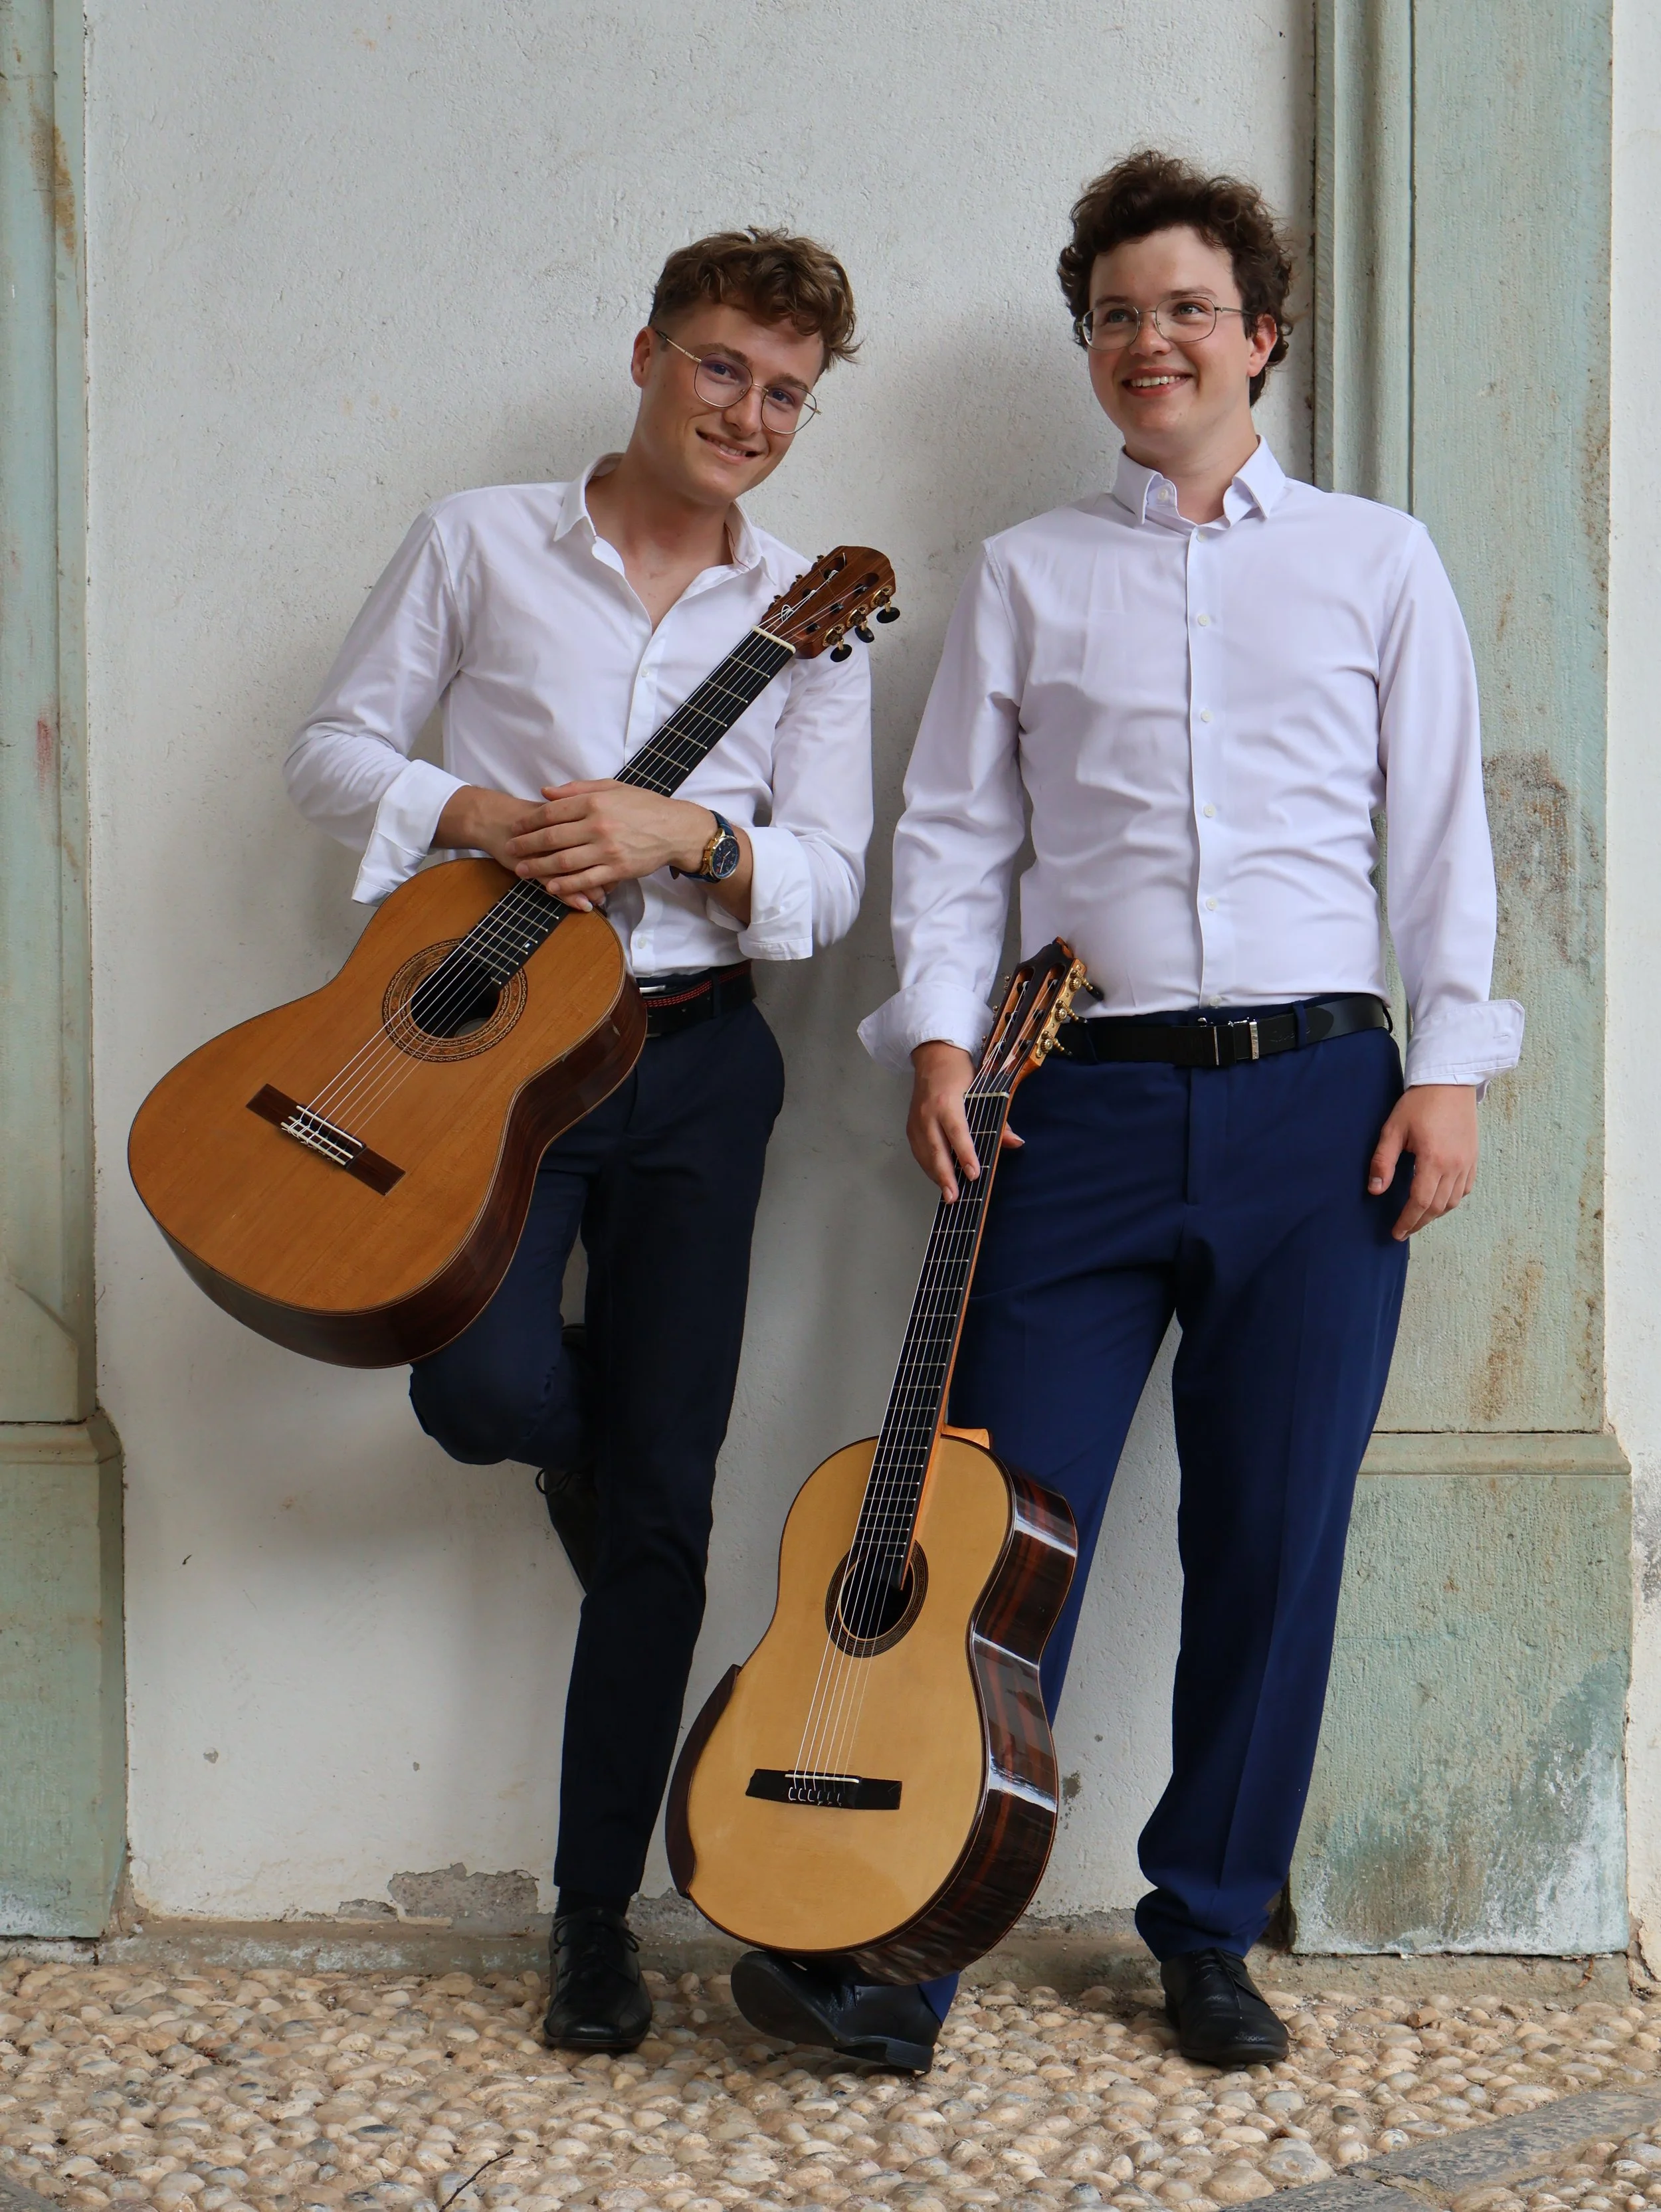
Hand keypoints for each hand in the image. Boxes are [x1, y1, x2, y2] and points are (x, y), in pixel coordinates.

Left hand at [508, 781, 715, 904]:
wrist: (675, 829)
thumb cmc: (644, 806)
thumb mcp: (612, 787)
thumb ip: (577, 789)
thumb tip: (545, 792)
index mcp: (595, 802)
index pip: (552, 812)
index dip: (529, 821)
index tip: (516, 827)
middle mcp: (599, 826)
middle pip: (552, 837)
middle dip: (527, 845)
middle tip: (510, 849)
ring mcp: (608, 850)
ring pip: (564, 861)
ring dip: (539, 867)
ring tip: (522, 871)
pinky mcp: (617, 869)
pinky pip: (585, 880)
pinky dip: (566, 885)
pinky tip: (550, 886)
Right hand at [907, 1040, 1022, 1200]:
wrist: (933, 1057)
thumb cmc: (960, 1073)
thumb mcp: (983, 1090)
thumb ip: (999, 1119)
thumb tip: (1015, 1142)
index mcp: (947, 1101)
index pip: (957, 1132)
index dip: (965, 1154)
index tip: (974, 1173)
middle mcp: (928, 1113)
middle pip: (936, 1149)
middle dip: (945, 1175)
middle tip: (954, 1197)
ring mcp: (916, 1121)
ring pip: (925, 1155)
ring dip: (936, 1176)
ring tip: (949, 1195)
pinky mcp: (911, 1127)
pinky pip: (919, 1152)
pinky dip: (930, 1168)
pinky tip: (940, 1179)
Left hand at [1368, 1083, 1478, 1239]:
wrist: (1449, 1082)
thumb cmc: (1419, 1103)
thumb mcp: (1393, 1129)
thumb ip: (1383, 1161)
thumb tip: (1376, 1189)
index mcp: (1434, 1160)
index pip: (1420, 1202)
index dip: (1407, 1221)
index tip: (1396, 1233)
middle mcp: (1455, 1166)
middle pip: (1437, 1207)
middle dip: (1419, 1223)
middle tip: (1403, 1232)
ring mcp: (1467, 1163)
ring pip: (1453, 1201)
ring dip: (1435, 1214)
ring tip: (1418, 1218)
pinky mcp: (1473, 1157)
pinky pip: (1466, 1189)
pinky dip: (1452, 1200)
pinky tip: (1439, 1201)